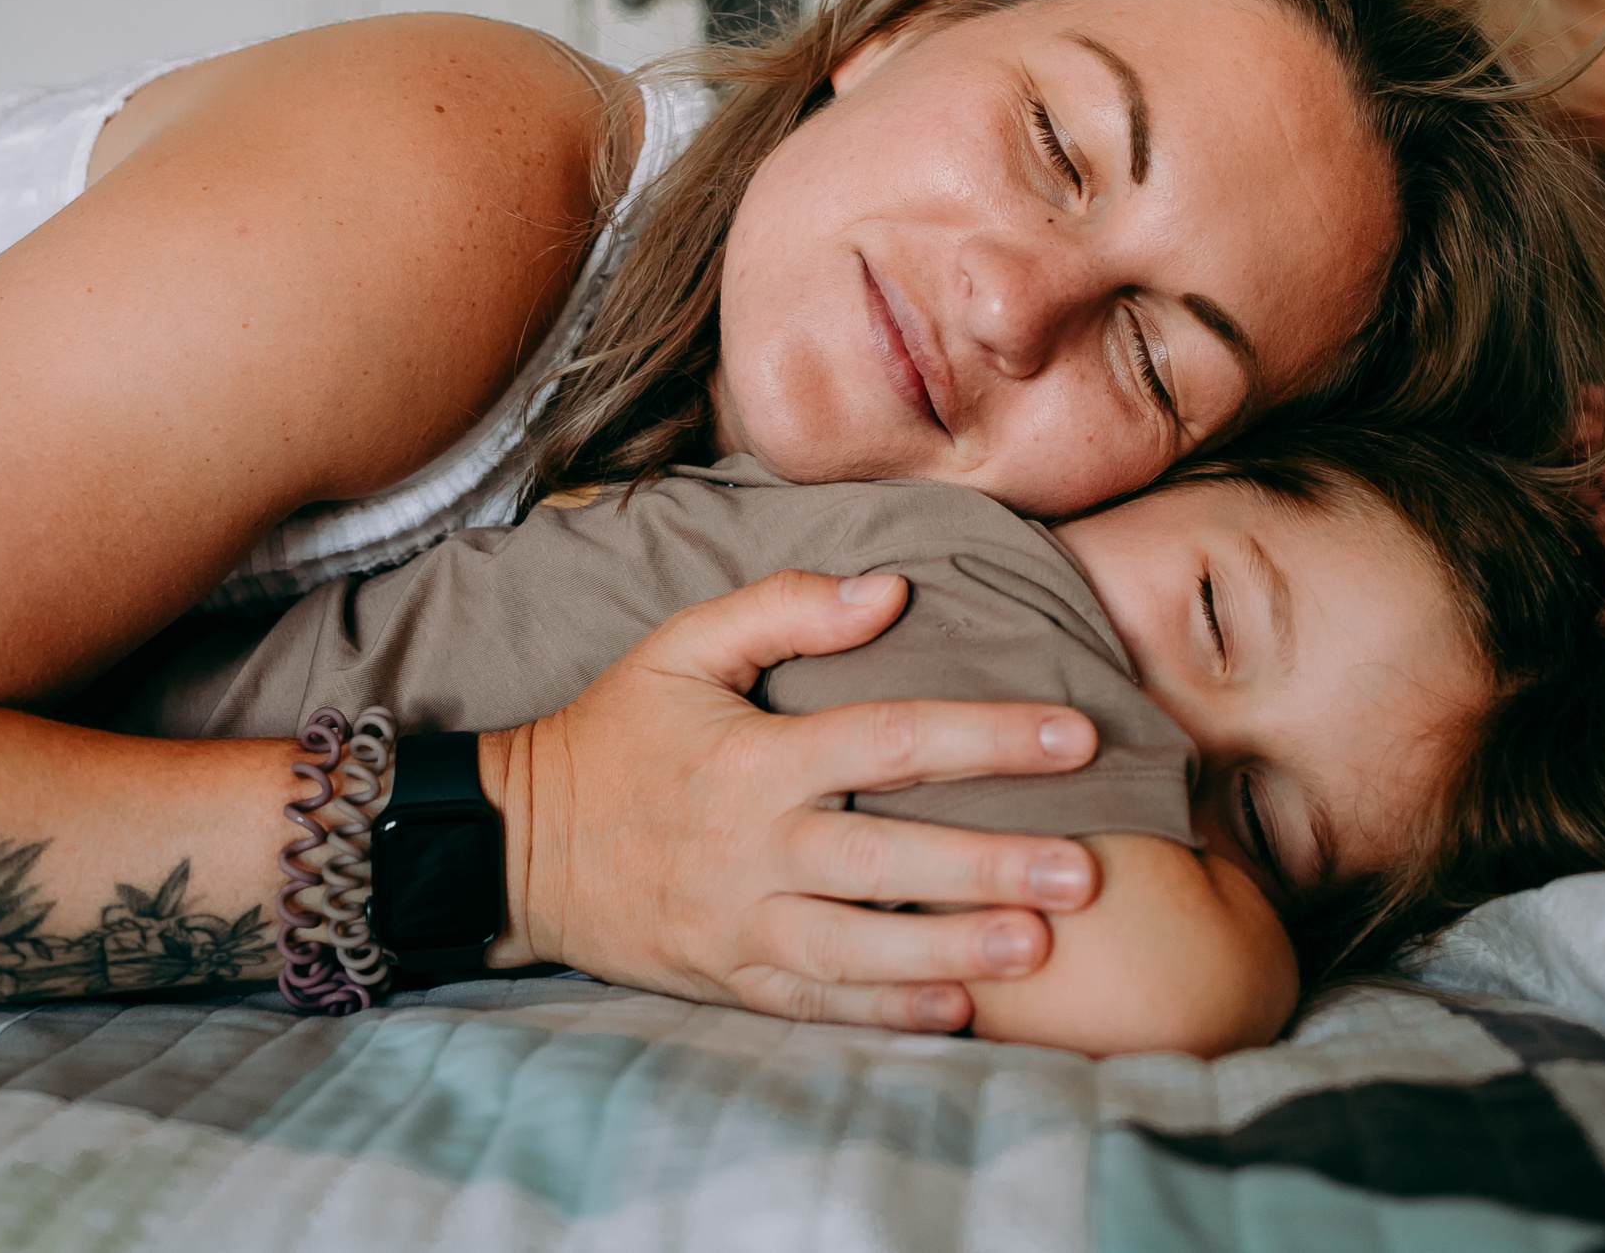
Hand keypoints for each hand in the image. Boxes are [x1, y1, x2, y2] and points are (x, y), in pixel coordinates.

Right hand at [478, 570, 1101, 1030]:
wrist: (517, 845)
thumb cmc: (615, 733)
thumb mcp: (680, 646)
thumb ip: (785, 604)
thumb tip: (892, 589)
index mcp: (754, 759)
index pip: (889, 741)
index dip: (987, 737)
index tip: (1076, 734)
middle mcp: (752, 848)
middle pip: (889, 860)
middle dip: (992, 867)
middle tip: (1087, 871)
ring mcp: (738, 924)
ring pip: (859, 948)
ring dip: (952, 953)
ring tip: (1038, 949)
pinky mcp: (726, 979)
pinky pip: (815, 1005)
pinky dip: (883, 1014)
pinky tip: (958, 1016)